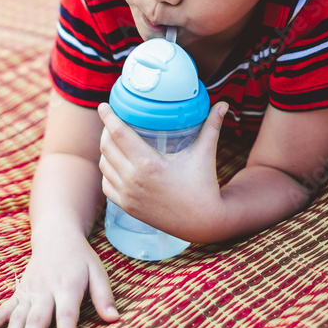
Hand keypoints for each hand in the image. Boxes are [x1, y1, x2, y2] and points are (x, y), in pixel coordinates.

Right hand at [0, 233, 119, 327]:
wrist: (56, 235)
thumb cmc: (79, 257)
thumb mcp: (97, 271)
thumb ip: (104, 295)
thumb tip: (114, 318)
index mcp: (67, 287)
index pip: (66, 316)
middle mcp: (45, 291)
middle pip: (37, 321)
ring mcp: (29, 292)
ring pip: (17, 318)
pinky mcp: (19, 292)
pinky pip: (3, 308)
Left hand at [98, 101, 228, 242]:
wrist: (203, 222)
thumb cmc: (204, 186)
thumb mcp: (205, 154)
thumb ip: (212, 126)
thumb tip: (223, 104)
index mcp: (148, 163)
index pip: (119, 133)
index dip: (108, 117)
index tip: (103, 106)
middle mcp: (133, 179)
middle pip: (107, 147)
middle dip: (106, 130)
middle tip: (111, 121)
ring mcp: (128, 195)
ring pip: (104, 165)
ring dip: (105, 150)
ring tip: (113, 140)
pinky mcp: (127, 207)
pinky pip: (106, 185)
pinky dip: (107, 172)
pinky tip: (114, 164)